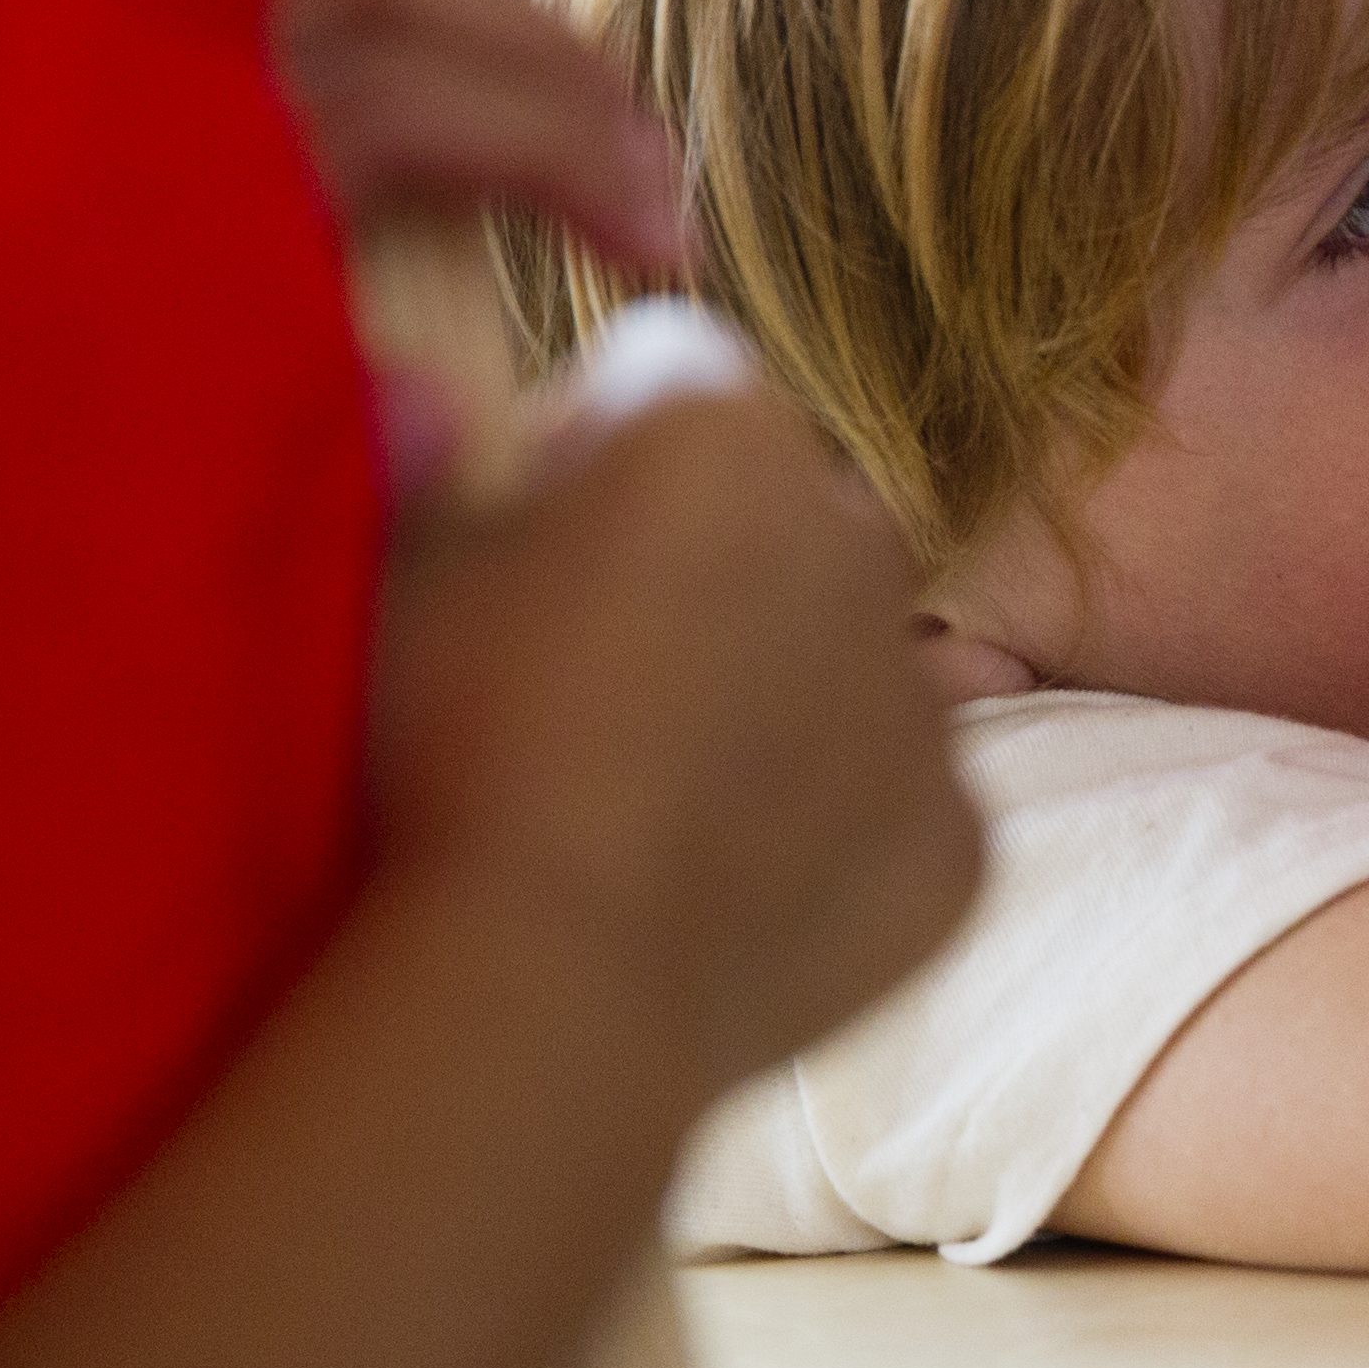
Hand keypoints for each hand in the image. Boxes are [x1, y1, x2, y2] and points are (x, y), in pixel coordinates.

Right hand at [366, 364, 984, 1108]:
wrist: (551, 981)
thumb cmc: (454, 751)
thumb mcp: (406, 565)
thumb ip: (445, 456)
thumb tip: (437, 400)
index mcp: (723, 434)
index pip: (672, 385)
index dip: (595, 455)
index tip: (541, 542)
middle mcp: (859, 537)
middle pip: (788, 520)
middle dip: (716, 568)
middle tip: (605, 685)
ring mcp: (927, 697)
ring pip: (854, 663)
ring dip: (785, 701)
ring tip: (663, 802)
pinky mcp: (962, 836)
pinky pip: (901, 806)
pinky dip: (837, 837)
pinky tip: (733, 891)